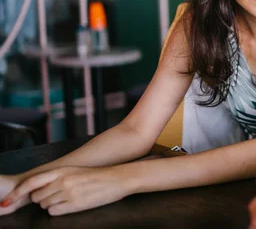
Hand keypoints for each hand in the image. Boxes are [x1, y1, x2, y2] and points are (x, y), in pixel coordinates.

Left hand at [1, 166, 130, 215]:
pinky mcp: (75, 204)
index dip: (17, 194)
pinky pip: (54, 212)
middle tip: (56, 195)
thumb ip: (56, 178)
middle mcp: (62, 181)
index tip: (7, 201)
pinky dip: (59, 210)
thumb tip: (38, 190)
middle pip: (37, 197)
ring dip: (51, 204)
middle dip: (42, 198)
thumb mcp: (74, 171)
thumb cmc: (96, 175)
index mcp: (61, 171)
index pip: (31, 183)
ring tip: (67, 198)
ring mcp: (68, 193)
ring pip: (45, 205)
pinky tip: (70, 205)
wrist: (117, 179)